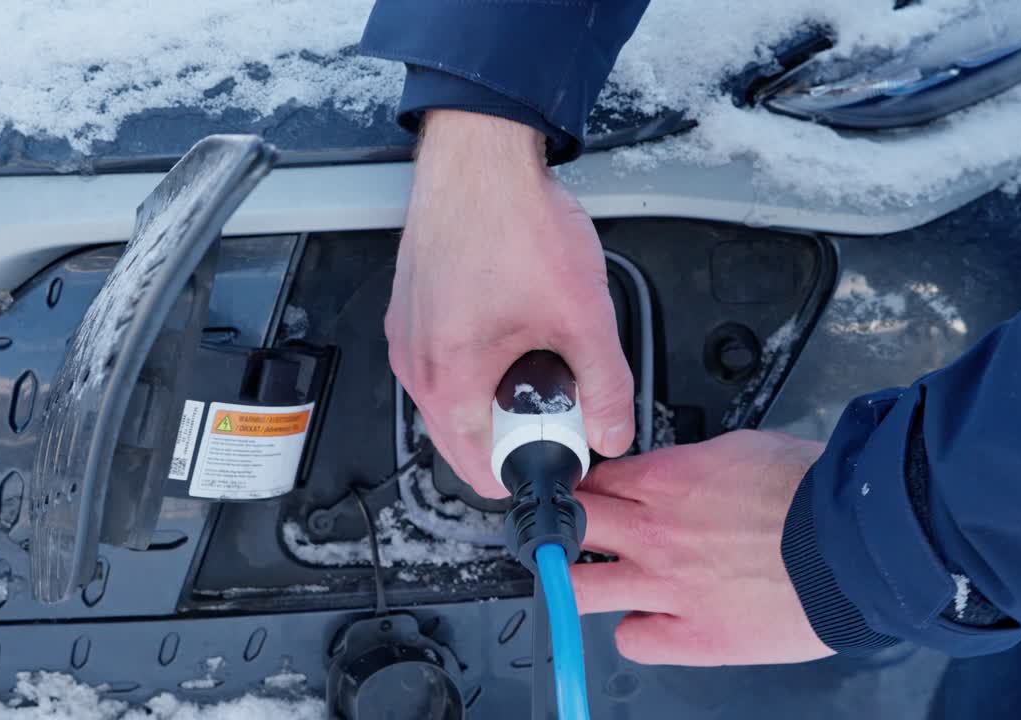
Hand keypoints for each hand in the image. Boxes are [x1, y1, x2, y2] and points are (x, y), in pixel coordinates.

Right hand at [387, 110, 633, 497]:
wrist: (482, 155)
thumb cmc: (514, 221)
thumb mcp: (582, 315)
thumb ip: (606, 386)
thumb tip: (613, 431)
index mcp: (448, 379)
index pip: (481, 471)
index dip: (532, 467)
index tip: (563, 447)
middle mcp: (415, 365)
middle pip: (466, 440)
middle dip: (517, 434)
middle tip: (561, 402)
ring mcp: (407, 337)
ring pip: (455, 403)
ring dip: (500, 399)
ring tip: (543, 361)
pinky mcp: (413, 312)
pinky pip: (445, 366)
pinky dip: (481, 368)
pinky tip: (516, 333)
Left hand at [571, 430, 834, 665]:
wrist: (854, 545)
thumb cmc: (812, 493)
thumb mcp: (744, 448)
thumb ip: (697, 465)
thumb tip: (687, 472)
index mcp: (666, 480)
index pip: (593, 480)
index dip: (585, 487)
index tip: (587, 495)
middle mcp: (654, 533)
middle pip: (568, 526)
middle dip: (561, 528)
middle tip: (567, 536)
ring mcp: (666, 588)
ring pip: (577, 589)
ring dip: (573, 584)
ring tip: (584, 584)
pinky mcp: (692, 636)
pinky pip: (633, 641)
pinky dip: (637, 633)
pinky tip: (652, 622)